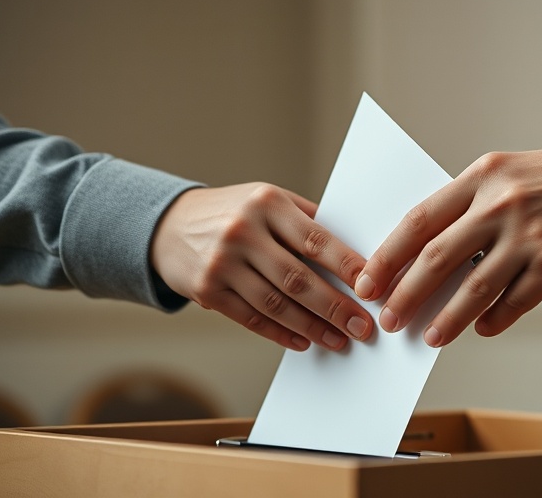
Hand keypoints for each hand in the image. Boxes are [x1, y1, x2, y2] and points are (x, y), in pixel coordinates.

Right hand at [150, 183, 372, 350]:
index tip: (372, 288)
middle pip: (298, 278)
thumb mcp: (269, 201)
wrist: (169, 224)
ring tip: (338, 339)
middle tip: (363, 327)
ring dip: (312, 326)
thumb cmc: (235, 212)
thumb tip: (356, 257)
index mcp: (267, 203)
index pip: (316, 239)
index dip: (347, 267)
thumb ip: (307, 222)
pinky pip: (251, 317)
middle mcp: (242, 230)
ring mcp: (221, 262)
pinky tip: (303, 341)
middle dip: (336, 307)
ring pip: (276, 303)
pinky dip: (280, 333)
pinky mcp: (206, 290)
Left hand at [354, 140, 541, 346]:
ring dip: (446, 318)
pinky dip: (494, 319)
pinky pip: (515, 301)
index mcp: (484, 176)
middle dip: (405, 293)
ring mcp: (529, 235)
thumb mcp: (515, 175)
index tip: (368, 279)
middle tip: (389, 318)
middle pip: (436, 257)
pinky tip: (482, 330)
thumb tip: (438, 254)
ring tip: (429, 337)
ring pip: (473, 287)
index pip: (420, 219)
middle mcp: (501, 204)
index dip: (388, 254)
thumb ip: (476, 206)